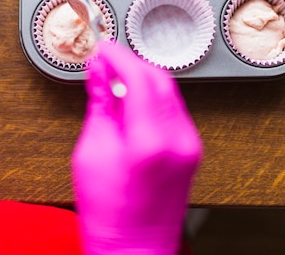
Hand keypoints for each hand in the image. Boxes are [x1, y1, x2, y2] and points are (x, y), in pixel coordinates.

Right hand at [72, 42, 202, 254]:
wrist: (134, 247)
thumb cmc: (109, 212)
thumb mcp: (91, 151)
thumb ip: (99, 104)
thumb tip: (97, 72)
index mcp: (150, 141)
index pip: (139, 77)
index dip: (118, 57)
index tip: (102, 49)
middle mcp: (178, 139)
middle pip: (159, 79)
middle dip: (131, 63)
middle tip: (105, 61)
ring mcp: (190, 144)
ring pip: (169, 91)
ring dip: (142, 78)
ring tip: (113, 79)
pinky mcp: (192, 149)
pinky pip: (174, 108)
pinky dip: (152, 97)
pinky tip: (131, 99)